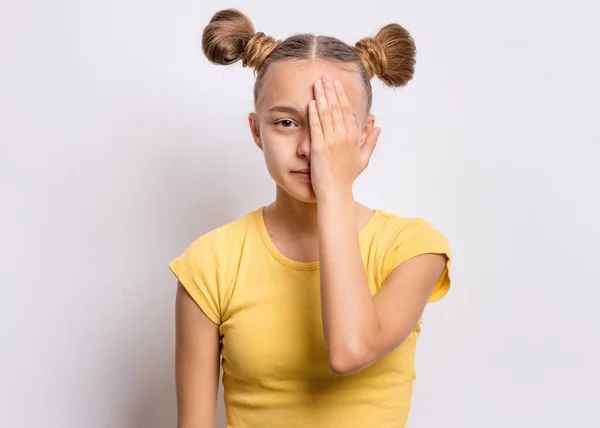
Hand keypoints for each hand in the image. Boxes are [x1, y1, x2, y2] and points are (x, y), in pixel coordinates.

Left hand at [308, 74, 380, 198]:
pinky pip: (316, 127)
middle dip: (330, 90)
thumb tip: (378, 128)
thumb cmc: (347, 178)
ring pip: (326, 114)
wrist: (336, 193)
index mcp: (353, 137)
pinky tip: (311, 102)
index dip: (341, 96)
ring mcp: (331, 142)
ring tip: (317, 83)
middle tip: (325, 76)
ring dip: (322, 96)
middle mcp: (344, 137)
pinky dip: (314, 114)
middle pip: (337, 108)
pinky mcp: (319, 148)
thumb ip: (370, 142)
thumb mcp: (363, 159)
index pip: (347, 111)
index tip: (336, 84)